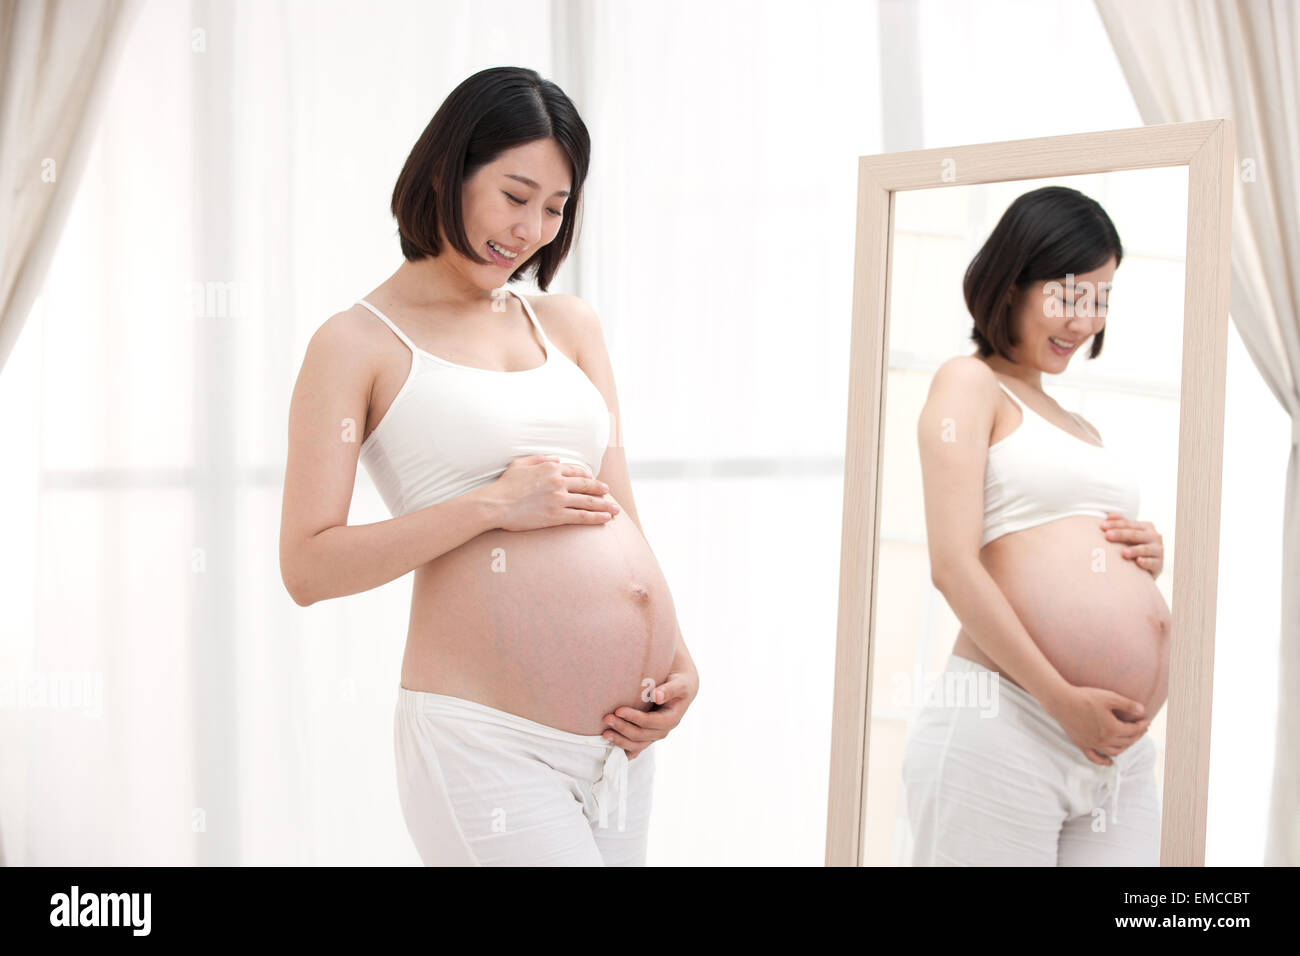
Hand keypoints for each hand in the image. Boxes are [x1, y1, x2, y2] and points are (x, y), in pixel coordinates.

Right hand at [491, 454, 619, 530]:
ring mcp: (559, 499)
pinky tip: (605, 519)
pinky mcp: (556, 516)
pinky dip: (596, 517)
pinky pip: (581, 516)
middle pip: (587, 485)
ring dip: (604, 505)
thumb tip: (556, 460)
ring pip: (588, 501)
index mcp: (551, 468)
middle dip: (601, 489)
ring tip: (615, 510)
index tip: (594, 480)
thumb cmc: (505, 485)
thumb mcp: (520, 464)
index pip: (576, 471)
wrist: (496, 505)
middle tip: (609, 493)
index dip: (588, 475)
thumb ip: (540, 459)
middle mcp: (558, 482)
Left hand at [600, 669, 698, 758]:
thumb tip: (657, 696)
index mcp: (672, 718)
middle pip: (642, 734)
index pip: (652, 722)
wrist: (681, 689)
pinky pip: (636, 748)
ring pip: (637, 744)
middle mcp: (663, 730)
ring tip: (605, 734)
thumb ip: (669, 690)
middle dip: (623, 728)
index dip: (635, 718)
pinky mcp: (647, 736)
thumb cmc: (680, 684)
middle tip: (607, 718)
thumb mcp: (680, 684)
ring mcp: (654, 735)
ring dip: (620, 741)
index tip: (619, 710)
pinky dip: (624, 751)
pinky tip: (611, 751)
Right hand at [1047, 683, 1151, 765]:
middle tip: (1141, 728)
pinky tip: (1110, 762)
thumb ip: (1127, 705)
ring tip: (1129, 739)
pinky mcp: (1082, 744)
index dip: (1142, 725)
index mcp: (1113, 729)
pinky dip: (1104, 761)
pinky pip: (1095, 758)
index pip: (1134, 730)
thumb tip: (1142, 710)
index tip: (1147, 720)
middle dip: (1137, 735)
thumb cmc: (1085, 697)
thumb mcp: (1109, 697)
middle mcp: (1104, 740)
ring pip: (1115, 751)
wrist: (1061, 701)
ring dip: (1125, 747)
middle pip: (1127, 742)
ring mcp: (1093, 744)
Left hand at [1102, 513, 1162, 577]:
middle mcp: (1154, 537)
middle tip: (1108, 536)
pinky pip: (1152, 563)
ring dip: (1134, 550)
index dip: (1116, 524)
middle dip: (1121, 534)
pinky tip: (1139, 562)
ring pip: (1145, 549)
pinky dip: (1146, 562)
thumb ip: (1122, 524)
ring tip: (1123, 553)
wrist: (1150, 566)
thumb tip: (1108, 516)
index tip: (1102, 526)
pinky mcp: (1159, 564)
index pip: (1129, 524)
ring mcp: (1158, 550)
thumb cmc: (1136, 547)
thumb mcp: (1131, 534)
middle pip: (1135, 534)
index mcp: (1147, 527)